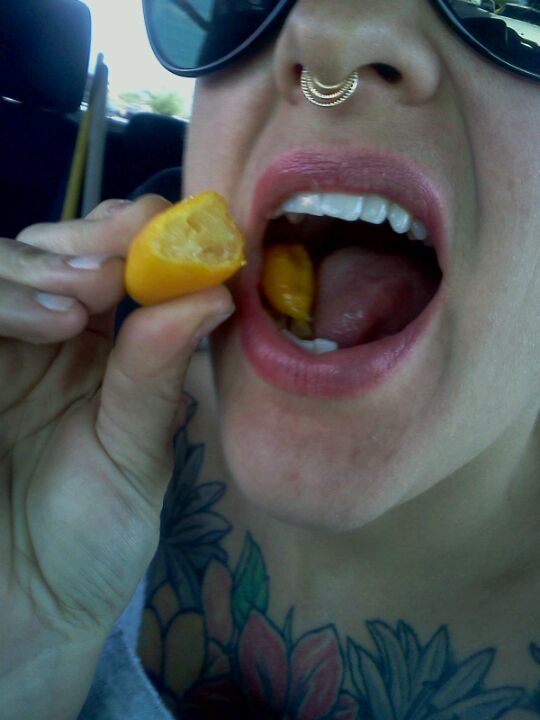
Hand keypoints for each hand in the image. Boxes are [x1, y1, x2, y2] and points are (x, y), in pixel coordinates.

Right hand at [0, 197, 233, 717]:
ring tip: (77, 310)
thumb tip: (213, 293)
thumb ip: (158, 376)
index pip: (104, 263)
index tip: (156, 225)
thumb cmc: (91, 536)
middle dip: (78, 245)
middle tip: (113, 271)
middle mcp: (38, 338)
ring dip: (33, 269)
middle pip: (42, 251)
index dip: (127, 233)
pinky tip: (45, 324)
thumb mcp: (137, 456)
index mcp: (95, 348)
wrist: (27, 607)